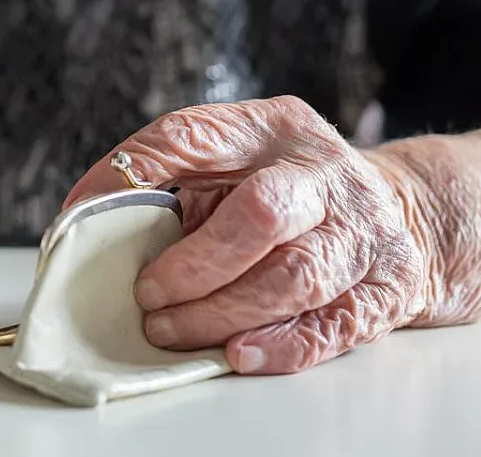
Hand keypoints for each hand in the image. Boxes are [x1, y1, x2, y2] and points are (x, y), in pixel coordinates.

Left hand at [61, 96, 432, 374]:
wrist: (397, 210)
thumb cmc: (285, 188)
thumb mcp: (233, 160)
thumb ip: (170, 178)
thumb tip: (85, 216)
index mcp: (271, 128)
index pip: (192, 135)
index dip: (132, 172)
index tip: (83, 212)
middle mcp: (323, 173)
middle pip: (260, 214)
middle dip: (194, 264)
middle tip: (146, 294)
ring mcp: (361, 230)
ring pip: (294, 277)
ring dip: (221, 312)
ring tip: (170, 330)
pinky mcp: (385, 286)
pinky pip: (333, 324)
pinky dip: (281, 345)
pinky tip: (238, 353)